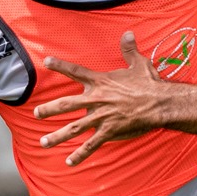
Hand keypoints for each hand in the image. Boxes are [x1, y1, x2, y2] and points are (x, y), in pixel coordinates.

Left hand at [31, 31, 169, 166]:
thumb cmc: (150, 83)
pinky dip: (80, 154)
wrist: (160, 103)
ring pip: (74, 127)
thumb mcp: (139, 63)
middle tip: (36, 114)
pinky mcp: (109, 131)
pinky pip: (91, 144)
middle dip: (49, 109)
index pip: (76, 71)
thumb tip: (128, 33)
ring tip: (43, 142)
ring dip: (57, 135)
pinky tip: (69, 162)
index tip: (46, 61)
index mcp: (101, 82)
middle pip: (66, 104)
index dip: (60, 65)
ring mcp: (101, 117)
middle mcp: (96, 99)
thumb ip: (129, 49)